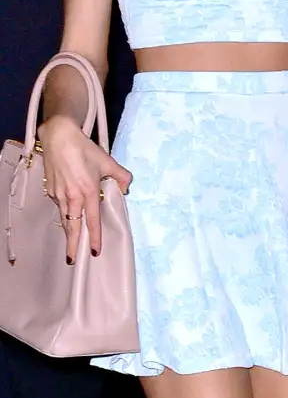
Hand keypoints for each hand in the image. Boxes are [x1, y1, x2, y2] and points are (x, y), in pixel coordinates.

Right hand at [36, 114, 131, 262]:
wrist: (59, 138)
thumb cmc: (84, 149)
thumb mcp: (108, 161)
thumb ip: (122, 176)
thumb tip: (126, 188)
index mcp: (88, 191)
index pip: (93, 219)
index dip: (94, 236)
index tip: (95, 251)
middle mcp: (72, 196)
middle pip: (72, 226)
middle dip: (73, 244)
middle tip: (72, 259)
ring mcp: (59, 194)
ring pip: (64, 217)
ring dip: (68, 231)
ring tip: (71, 244)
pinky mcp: (51, 189)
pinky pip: (59, 206)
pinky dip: (64, 213)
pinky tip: (68, 215)